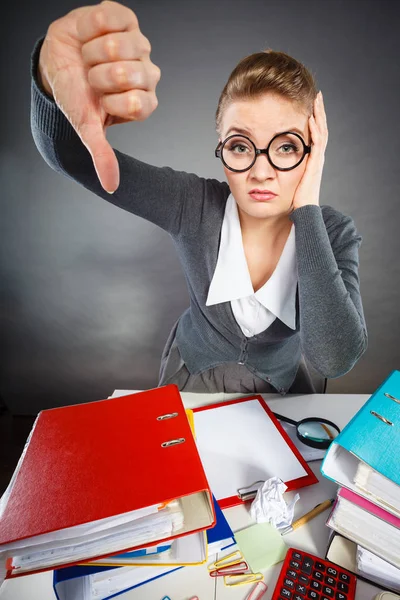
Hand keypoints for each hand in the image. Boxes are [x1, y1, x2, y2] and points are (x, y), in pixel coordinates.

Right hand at [38, 0, 160, 192]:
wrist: (58, 64)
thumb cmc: (76, 95)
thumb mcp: (87, 126)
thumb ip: (102, 155)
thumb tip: (111, 186)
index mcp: (143, 101)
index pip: (138, 103)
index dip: (111, 101)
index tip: (101, 101)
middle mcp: (147, 73)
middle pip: (126, 73)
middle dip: (97, 77)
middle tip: (92, 79)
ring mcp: (138, 44)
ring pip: (117, 46)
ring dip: (92, 53)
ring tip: (88, 58)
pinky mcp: (125, 19)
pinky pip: (109, 18)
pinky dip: (90, 28)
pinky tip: (89, 36)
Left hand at [291, 91, 328, 209]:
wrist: (304, 212)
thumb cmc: (294, 199)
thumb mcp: (287, 179)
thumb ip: (283, 168)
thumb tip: (268, 163)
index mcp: (311, 159)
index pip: (314, 133)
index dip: (313, 118)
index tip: (310, 105)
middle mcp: (316, 157)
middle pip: (320, 128)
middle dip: (319, 111)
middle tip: (317, 96)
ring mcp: (317, 161)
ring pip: (321, 133)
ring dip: (319, 116)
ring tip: (317, 101)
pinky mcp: (314, 166)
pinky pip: (317, 144)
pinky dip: (315, 131)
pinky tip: (311, 120)